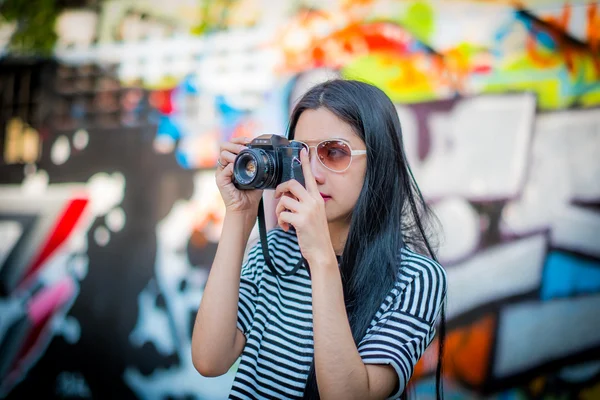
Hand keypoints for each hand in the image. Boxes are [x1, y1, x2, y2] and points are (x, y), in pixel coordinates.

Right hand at [215, 137, 262, 213]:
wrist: (246, 208)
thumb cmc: (251, 193)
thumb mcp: (258, 175)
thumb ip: (258, 164)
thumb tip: (265, 153)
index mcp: (232, 163)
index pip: (231, 144)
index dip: (239, 140)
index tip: (249, 141)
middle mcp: (225, 166)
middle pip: (223, 145)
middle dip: (235, 143)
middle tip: (245, 147)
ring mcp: (221, 172)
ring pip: (222, 154)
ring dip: (234, 153)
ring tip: (243, 157)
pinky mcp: (220, 180)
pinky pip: (225, 168)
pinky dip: (233, 166)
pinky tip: (241, 170)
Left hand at [274, 148, 334, 264]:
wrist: (320, 252)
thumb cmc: (314, 234)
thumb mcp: (313, 215)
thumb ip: (304, 204)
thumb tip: (288, 198)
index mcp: (317, 199)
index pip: (310, 177)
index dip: (305, 163)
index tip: (303, 150)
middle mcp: (314, 202)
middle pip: (291, 185)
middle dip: (280, 190)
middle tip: (277, 198)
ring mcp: (308, 211)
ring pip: (284, 200)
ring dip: (279, 210)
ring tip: (283, 220)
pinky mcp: (301, 221)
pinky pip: (283, 214)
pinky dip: (281, 222)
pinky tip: (287, 228)